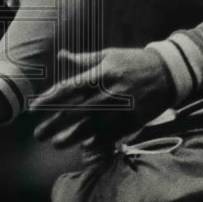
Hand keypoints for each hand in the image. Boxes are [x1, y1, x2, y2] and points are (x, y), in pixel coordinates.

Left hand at [31, 48, 174, 149]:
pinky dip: (97, 141)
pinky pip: (111, 134)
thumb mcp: (109, 55)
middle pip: (76, 111)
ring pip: (91, 127)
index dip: (50, 99)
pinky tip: (84, 146)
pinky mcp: (132, 121)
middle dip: (55, 124)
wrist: (168, 73)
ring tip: (56, 143)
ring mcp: (121, 109)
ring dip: (72, 137)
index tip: (34, 108)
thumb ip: (84, 60)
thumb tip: (62, 56)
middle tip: (38, 134)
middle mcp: (108, 92)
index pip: (69, 88)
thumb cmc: (133, 61)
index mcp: (101, 73)